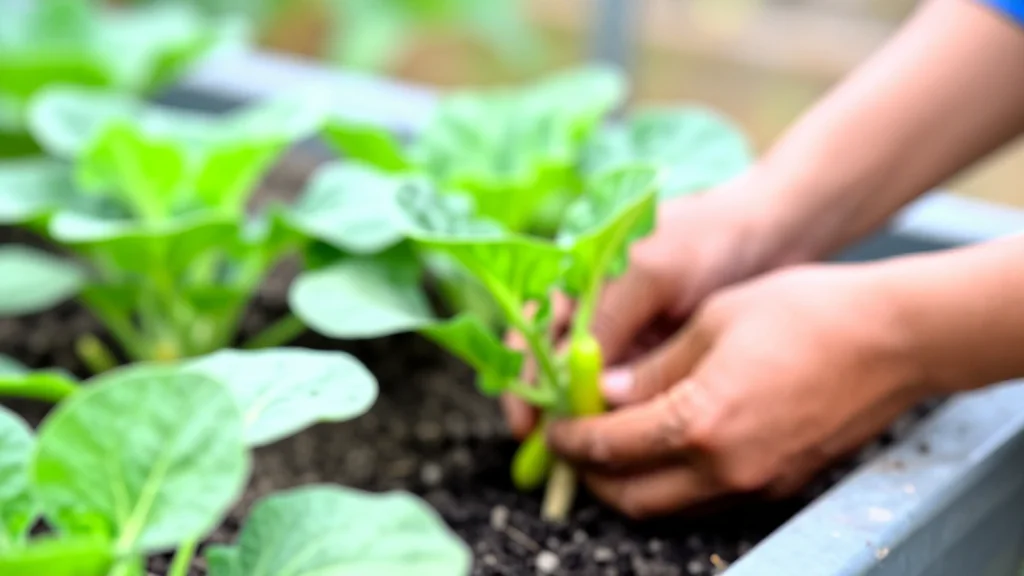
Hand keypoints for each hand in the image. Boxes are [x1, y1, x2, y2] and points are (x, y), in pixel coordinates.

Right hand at [502, 173, 794, 438]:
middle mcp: (596, 312)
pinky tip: (631, 443)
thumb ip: (609, 319)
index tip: (527, 425)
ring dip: (588, 422)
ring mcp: (629, 338)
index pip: (532, 334)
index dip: (524, 380)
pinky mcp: (662, 359)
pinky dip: (627, 420)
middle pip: (555, 370)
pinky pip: (634, 396)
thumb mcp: (652, 272)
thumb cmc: (707, 236)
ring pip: (592, 390)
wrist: (774, 233)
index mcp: (578, 280)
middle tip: (556, 456)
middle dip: (552, 414)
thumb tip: (568, 378)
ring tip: (589, 459)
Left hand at [545, 263, 929, 518]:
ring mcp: (756, 483)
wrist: (897, 338)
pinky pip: (707, 501)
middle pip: (632, 496)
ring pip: (668, 508)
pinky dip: (673, 486)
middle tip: (574, 445)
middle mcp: (726, 467)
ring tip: (613, 450)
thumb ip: (654, 367)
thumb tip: (606, 391)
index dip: (571, 438)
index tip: (552, 428)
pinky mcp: (781, 486)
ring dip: (630, 486)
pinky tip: (667, 451)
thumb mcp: (714, 320)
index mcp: (700, 420)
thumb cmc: (807, 312)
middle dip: (592, 476)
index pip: (611, 445)